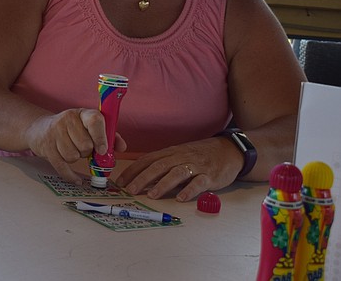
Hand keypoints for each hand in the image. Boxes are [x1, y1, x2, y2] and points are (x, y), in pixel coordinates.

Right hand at [25, 109, 126, 184]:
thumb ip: (108, 135)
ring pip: (73, 156)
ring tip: (71, 150)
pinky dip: (71, 176)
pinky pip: (62, 167)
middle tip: (81, 147)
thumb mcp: (88, 126)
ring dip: (75, 158)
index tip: (102, 150)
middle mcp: (67, 119)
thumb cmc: (71, 129)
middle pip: (85, 145)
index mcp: (82, 113)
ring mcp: (54, 132)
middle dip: (86, 152)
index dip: (101, 137)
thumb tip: (121, 147)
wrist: (40, 129)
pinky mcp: (46, 147)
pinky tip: (76, 180)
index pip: (95, 121)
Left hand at [114, 137, 242, 201]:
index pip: (147, 160)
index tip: (120, 182)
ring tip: (152, 195)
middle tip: (131, 190)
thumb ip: (162, 166)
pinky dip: (189, 191)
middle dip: (142, 178)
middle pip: (158, 166)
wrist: (228, 150)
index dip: (133, 170)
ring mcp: (195, 166)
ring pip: (176, 173)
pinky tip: (181, 198)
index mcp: (170, 153)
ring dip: (163, 184)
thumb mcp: (178, 155)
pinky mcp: (210, 176)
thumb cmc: (199, 154)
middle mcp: (180, 157)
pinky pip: (198, 183)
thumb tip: (142, 179)